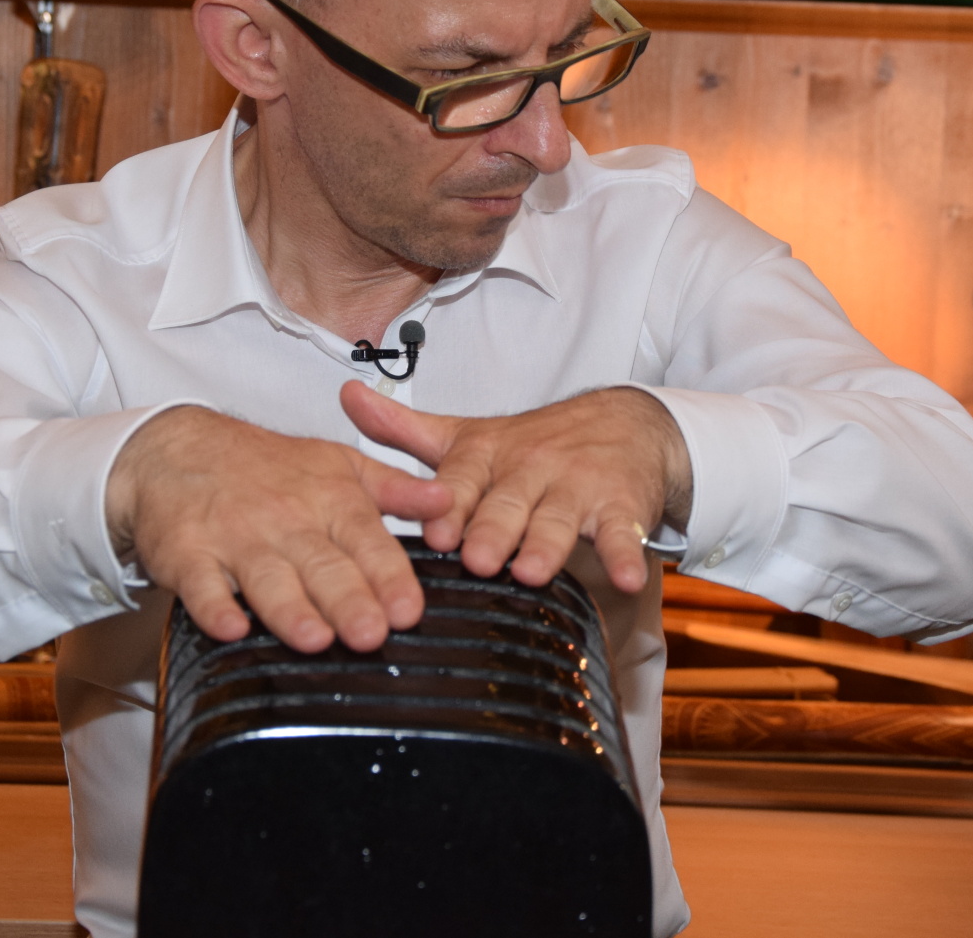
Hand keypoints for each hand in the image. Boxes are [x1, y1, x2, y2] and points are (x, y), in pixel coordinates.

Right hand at [106, 406, 451, 652]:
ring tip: (315, 638)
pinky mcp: (187, 554)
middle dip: (348, 600)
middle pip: (322, 565)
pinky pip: (201, 585)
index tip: (408, 609)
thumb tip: (447, 501)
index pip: (366, 540)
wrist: (177, 448)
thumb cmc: (263, 465)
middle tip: (371, 633)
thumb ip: (395, 488)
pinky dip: (214, 606)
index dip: (388, 576)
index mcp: (329, 499)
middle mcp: (286, 519)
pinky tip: (230, 628)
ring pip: (267, 577)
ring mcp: (235, 537)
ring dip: (290, 608)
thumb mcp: (337, 465)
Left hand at [339, 382, 690, 594]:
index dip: (449, 505)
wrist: (623, 422)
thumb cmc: (533, 443)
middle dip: (493, 529)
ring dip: (547, 544)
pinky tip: (627, 575)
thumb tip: (345, 396)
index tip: (435, 532)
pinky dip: (627, 553)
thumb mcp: (466, 436)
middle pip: (509, 503)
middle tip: (476, 558)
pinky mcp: (620, 505)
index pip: (463, 480)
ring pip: (560, 518)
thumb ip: (403, 430)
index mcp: (489, 455)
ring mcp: (578, 487)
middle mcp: (531, 468)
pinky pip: (623, 532)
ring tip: (532, 570)